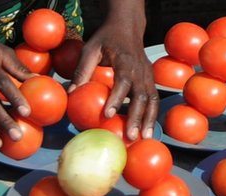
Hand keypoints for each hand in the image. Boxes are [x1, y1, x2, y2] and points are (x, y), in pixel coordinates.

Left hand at [69, 20, 158, 140]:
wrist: (128, 27)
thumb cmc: (106, 38)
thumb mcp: (91, 48)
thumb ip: (83, 69)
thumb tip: (71, 92)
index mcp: (125, 61)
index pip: (123, 82)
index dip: (116, 99)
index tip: (107, 114)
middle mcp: (140, 70)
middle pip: (141, 96)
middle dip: (136, 117)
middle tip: (130, 136)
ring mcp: (148, 76)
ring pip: (152, 100)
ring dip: (149, 120)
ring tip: (145, 138)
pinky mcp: (151, 80)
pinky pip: (154, 100)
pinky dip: (152, 116)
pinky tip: (147, 130)